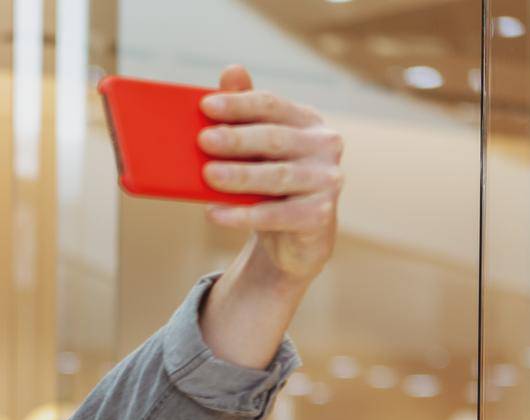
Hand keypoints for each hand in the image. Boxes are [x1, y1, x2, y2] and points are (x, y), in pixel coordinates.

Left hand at [197, 64, 342, 285]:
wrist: (292, 239)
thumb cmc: (269, 185)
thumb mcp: (256, 149)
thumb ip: (245, 114)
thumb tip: (232, 70)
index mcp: (306, 121)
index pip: (271, 105)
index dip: (239, 104)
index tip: (205, 106)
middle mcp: (324, 146)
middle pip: (275, 139)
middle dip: (237, 139)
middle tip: (203, 140)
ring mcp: (326, 181)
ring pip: (278, 176)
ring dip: (240, 176)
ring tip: (208, 176)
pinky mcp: (320, 216)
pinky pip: (277, 215)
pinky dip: (243, 215)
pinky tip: (214, 213)